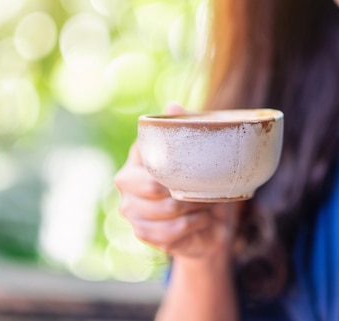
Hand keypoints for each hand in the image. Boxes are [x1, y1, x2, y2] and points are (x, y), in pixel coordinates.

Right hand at [114, 103, 240, 259]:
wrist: (211, 224)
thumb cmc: (204, 182)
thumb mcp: (201, 152)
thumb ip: (186, 126)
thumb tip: (172, 106)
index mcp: (138, 156)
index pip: (147, 155)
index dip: (175, 164)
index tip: (197, 167)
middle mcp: (127, 181)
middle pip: (153, 186)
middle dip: (187, 189)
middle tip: (206, 189)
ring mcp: (131, 209)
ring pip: (165, 210)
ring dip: (194, 208)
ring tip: (207, 204)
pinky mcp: (142, 232)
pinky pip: (168, 231)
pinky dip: (191, 225)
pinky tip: (202, 219)